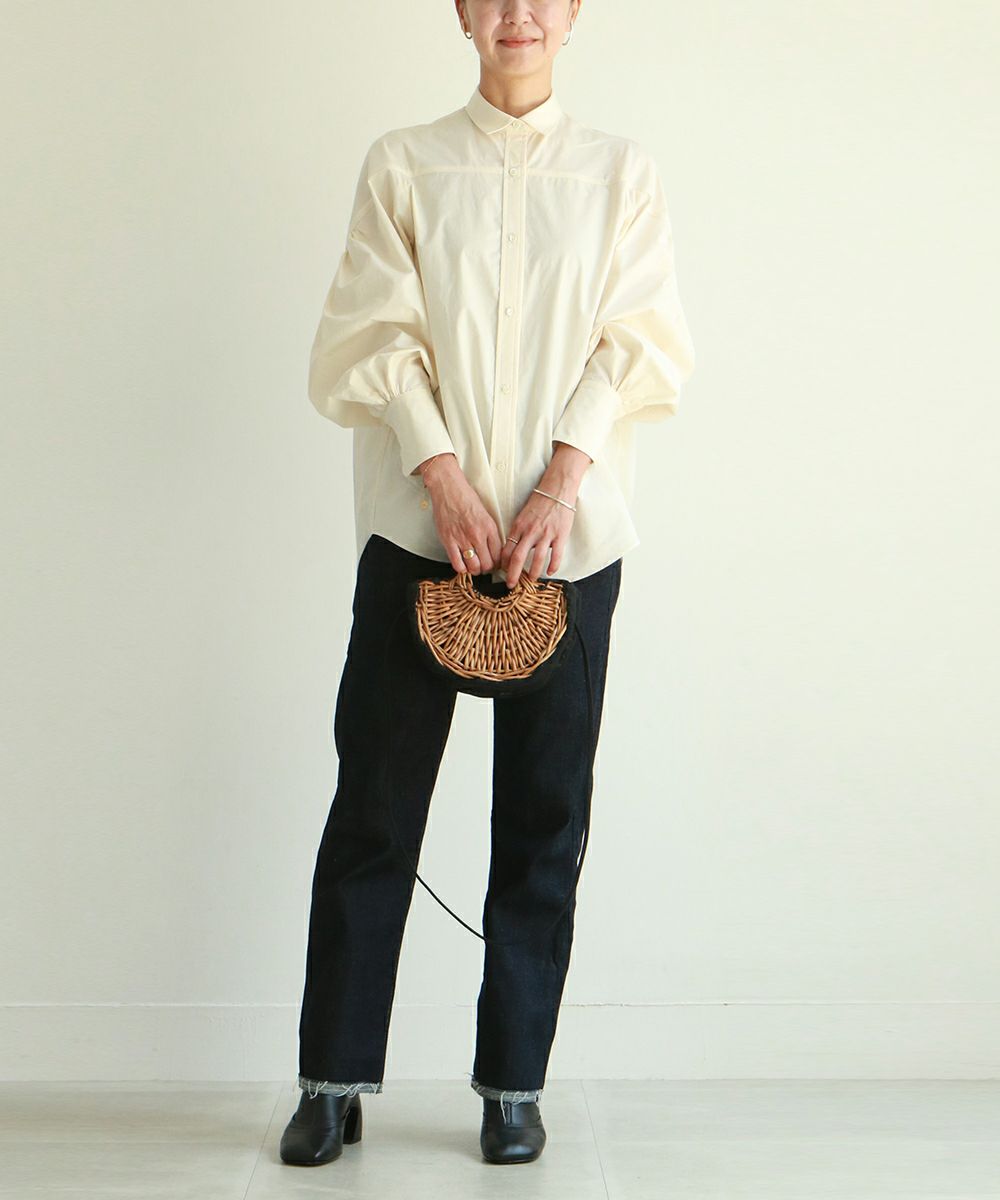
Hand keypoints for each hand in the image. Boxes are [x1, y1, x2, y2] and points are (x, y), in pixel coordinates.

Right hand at [417, 453, 502, 573]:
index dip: (498, 563)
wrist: (448, 489)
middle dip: (487, 569)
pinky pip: (457, 563)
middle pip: (487, 564)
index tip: (495, 564)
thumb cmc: (465, 498)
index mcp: (489, 527)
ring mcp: (462, 539)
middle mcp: (477, 535)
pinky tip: (462, 566)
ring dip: (475, 570)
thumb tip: (493, 547)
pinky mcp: (448, 541)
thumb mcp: (485, 514)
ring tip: (474, 568)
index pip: (498, 554)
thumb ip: (489, 531)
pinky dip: (461, 569)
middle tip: (485, 568)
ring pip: (473, 566)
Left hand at [499, 442, 590, 587]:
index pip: (506, 548)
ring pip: (537, 559)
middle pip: (517, 557)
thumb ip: (519, 531)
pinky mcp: (560, 535)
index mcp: (519, 526)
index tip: (502, 571)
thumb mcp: (523, 515)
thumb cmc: (540, 501)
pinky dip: (553, 566)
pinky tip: (550, 572)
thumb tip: (514, 547)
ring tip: (531, 580)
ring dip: (532, 573)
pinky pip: (556, 555)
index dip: (503, 563)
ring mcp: (546, 534)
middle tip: (510, 585)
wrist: (557, 489)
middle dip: (512, 574)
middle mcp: (530, 531)